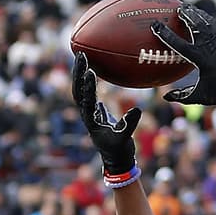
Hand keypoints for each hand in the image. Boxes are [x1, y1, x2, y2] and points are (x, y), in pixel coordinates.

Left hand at [71, 52, 140, 176]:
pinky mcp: (95, 111)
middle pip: (77, 89)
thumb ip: (129, 125)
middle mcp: (87, 114)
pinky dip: (88, 80)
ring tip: (82, 57)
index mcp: (91, 120)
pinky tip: (91, 70)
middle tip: (81, 54)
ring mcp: (90, 112)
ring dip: (80, 73)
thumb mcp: (125, 139)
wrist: (116, 159)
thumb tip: (137, 109)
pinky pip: (88, 92)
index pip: (86, 99)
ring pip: (80, 89)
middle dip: (78, 72)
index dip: (88, 85)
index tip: (91, 71)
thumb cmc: (120, 150)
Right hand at [150, 4, 215, 108]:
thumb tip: (166, 97)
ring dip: (197, 14)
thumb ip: (183, 96)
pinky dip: (210, 20)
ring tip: (189, 10)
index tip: (155, 25)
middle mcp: (211, 45)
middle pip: (194, 23)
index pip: (178, 42)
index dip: (165, 33)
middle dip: (184, 14)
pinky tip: (207, 20)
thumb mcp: (203, 96)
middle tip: (177, 10)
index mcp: (201, 57)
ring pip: (207, 21)